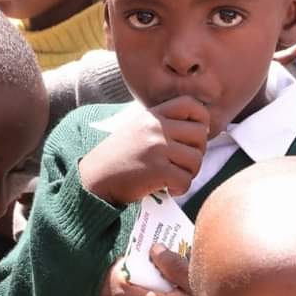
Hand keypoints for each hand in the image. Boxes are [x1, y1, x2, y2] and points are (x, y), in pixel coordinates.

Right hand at [80, 96, 209, 205]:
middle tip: (181, 165)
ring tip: (173, 178)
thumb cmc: (117, 158)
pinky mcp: (157, 171)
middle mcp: (156, 128)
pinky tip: (168, 190)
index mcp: (152, 115)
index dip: (202, 121)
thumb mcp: (136, 130)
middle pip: (200, 135)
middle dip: (196, 153)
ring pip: (196, 160)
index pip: (192, 105)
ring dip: (189, 173)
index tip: (192, 139)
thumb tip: (199, 129)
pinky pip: (185, 180)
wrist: (93, 179)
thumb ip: (161, 125)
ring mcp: (157, 149)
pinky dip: (180, 189)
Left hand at [100, 253, 194, 295]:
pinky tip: (156, 292)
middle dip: (118, 279)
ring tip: (147, 276)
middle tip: (136, 264)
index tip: (130, 257)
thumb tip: (154, 250)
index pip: (114, 291)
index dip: (115, 271)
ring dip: (127, 290)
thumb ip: (173, 265)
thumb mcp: (197, 283)